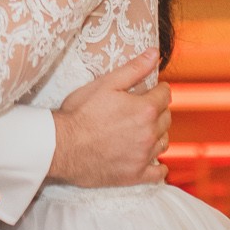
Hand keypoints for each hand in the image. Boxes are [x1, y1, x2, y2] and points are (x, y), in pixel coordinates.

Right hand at [48, 50, 169, 186]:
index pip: (165, 95)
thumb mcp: (106, 84)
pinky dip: (160, 167)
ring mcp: (144, 156)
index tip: (153, 89)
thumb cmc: (81, 112)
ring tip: (146, 130)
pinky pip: (158, 173)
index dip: (159, 89)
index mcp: (145, 109)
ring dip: (159, 134)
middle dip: (159, 110)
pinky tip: (156, 163)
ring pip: (164, 142)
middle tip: (146, 108)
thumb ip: (134, 69)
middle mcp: (150, 133)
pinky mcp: (135, 175)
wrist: (62, 146)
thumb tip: (155, 53)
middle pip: (167, 118)